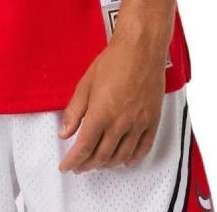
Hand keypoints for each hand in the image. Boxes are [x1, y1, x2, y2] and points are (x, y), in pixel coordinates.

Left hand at [58, 25, 167, 172]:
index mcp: (101, 113)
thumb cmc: (113, 61)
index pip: (84, 147)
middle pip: (102, 156)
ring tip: (97, 163)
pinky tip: (124, 160)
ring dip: (107, 164)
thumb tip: (65, 131)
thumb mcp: (86, 82)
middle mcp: (120, 123)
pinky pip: (142, 149)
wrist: (141, 50)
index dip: (73, 160)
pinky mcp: (152, 121)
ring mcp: (138, 124)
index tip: (66, 166)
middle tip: (79, 166)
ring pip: (121, 156)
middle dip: (87, 165)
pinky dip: (131, 159)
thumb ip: (74, 110)